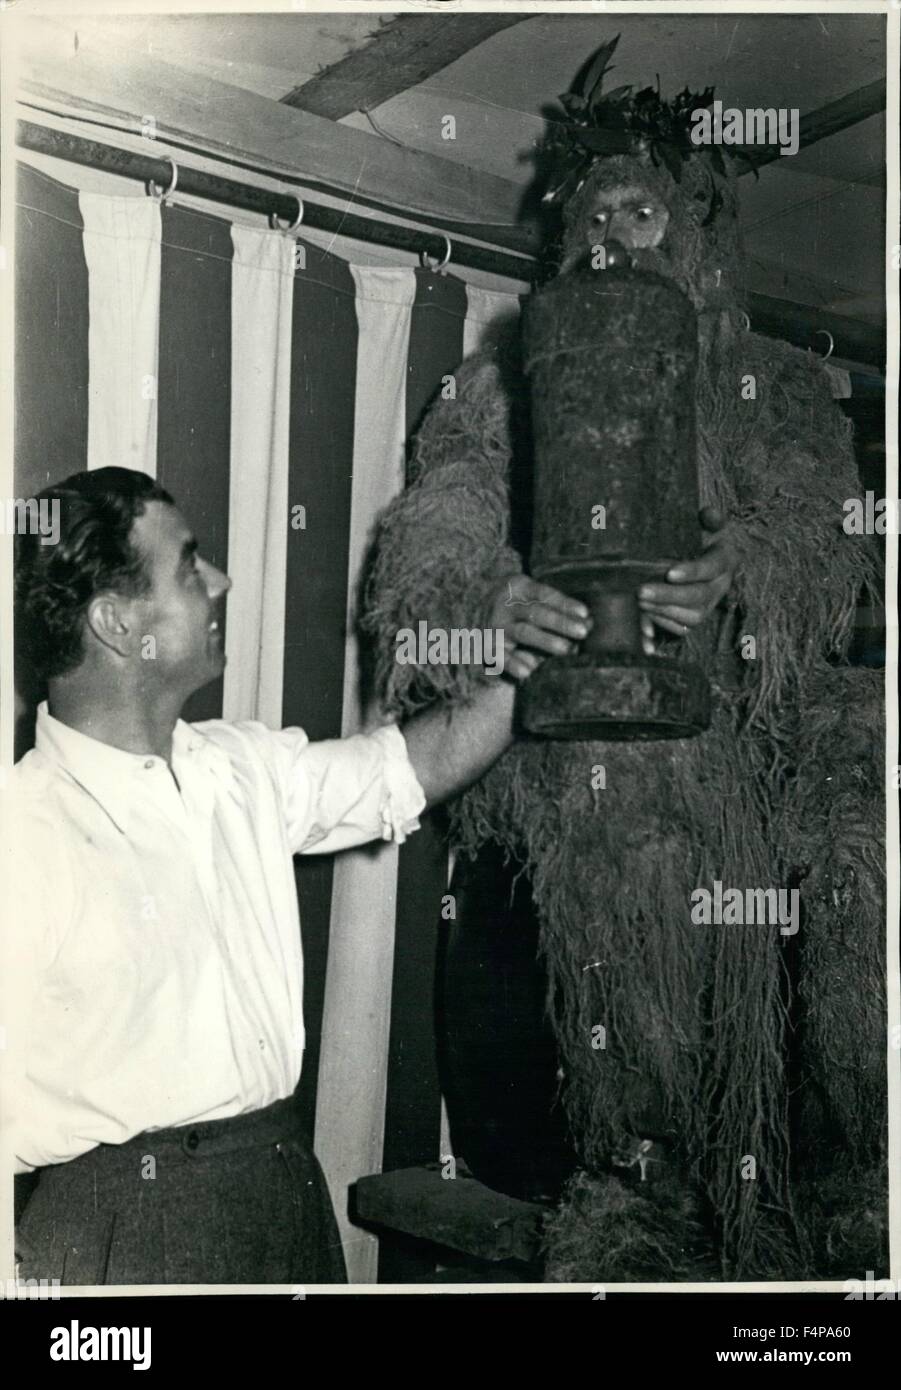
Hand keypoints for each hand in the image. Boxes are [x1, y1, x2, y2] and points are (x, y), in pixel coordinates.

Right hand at [487, 575, 589, 682]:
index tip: (584, 613)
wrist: (467, 609)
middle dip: (560, 622)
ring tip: (566, 649)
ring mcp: (496, 626)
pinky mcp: (488, 647)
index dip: (564, 604)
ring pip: (523, 632)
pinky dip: (513, 664)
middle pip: (535, 612)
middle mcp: (505, 605)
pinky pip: (501, 657)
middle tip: (583, 632)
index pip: (544, 594)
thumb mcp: (529, 597)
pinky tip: (527, 672)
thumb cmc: (514, 605)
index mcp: (518, 587)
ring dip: (545, 641)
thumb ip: (557, 608)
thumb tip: (589, 622)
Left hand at [637, 506, 734, 639]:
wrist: (712, 561)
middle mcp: (721, 586)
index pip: (712, 567)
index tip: (670, 572)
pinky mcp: (698, 618)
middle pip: (699, 596)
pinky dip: (665, 623)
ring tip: (640, 602)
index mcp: (726, 560)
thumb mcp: (711, 525)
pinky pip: (684, 628)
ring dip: (664, 610)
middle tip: (641, 591)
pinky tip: (646, 613)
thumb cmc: (705, 539)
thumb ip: (711, 518)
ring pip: (693, 616)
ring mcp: (711, 606)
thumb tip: (707, 513)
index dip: (692, 571)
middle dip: (669, 596)